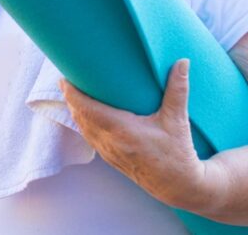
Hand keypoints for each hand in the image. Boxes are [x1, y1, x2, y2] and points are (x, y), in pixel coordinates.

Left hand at [58, 59, 219, 211]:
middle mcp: (110, 142)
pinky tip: (85, 114)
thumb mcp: (177, 120)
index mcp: (121, 130)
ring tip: (74, 92)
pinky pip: (89, 138)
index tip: (64, 78)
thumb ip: (177, 89)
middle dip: (71, 98)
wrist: (178, 185)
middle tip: (69, 78)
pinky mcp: (110, 158)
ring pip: (82, 128)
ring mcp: (108, 152)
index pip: (86, 109)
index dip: (72, 94)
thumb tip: (182, 62)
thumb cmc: (177, 153)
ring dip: (76, 111)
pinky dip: (83, 123)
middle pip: (79, 117)